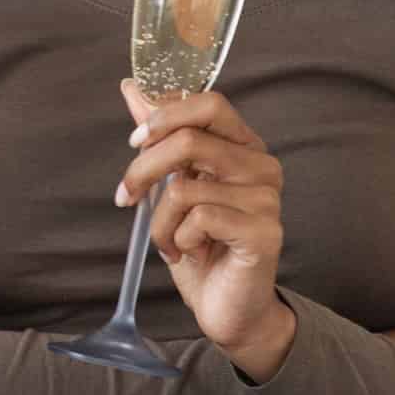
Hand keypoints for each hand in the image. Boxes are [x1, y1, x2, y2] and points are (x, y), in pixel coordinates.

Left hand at [116, 80, 294, 377]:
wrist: (226, 306)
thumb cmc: (199, 244)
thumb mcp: (171, 185)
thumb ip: (159, 137)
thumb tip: (133, 88)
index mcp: (243, 147)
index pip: (210, 103)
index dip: (165, 115)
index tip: (135, 142)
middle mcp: (262, 166)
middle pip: (189, 141)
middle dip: (143, 170)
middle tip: (127, 198)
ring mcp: (267, 199)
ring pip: (184, 187)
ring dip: (160, 221)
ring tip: (170, 242)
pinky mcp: (264, 232)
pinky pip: (199, 218)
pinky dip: (177, 239)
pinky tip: (190, 254)